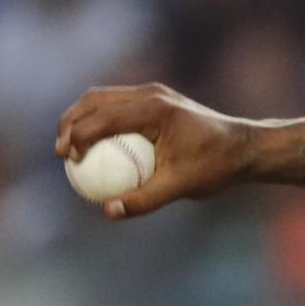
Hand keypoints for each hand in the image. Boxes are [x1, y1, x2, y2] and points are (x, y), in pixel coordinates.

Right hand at [53, 83, 252, 218]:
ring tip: (69, 149)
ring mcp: (152, 94)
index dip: (77, 136)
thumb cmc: (216, 167)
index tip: (68, 161)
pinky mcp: (155, 101)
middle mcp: (150, 94)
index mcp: (153, 108)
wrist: (245, 148)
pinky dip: (100, 122)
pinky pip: (118, 107)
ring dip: (81, 119)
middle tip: (60, 154)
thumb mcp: (181, 187)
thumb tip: (108, 211)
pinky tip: (95, 150)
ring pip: (103, 99)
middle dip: (69, 123)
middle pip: (94, 100)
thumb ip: (144, 200)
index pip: (102, 117)